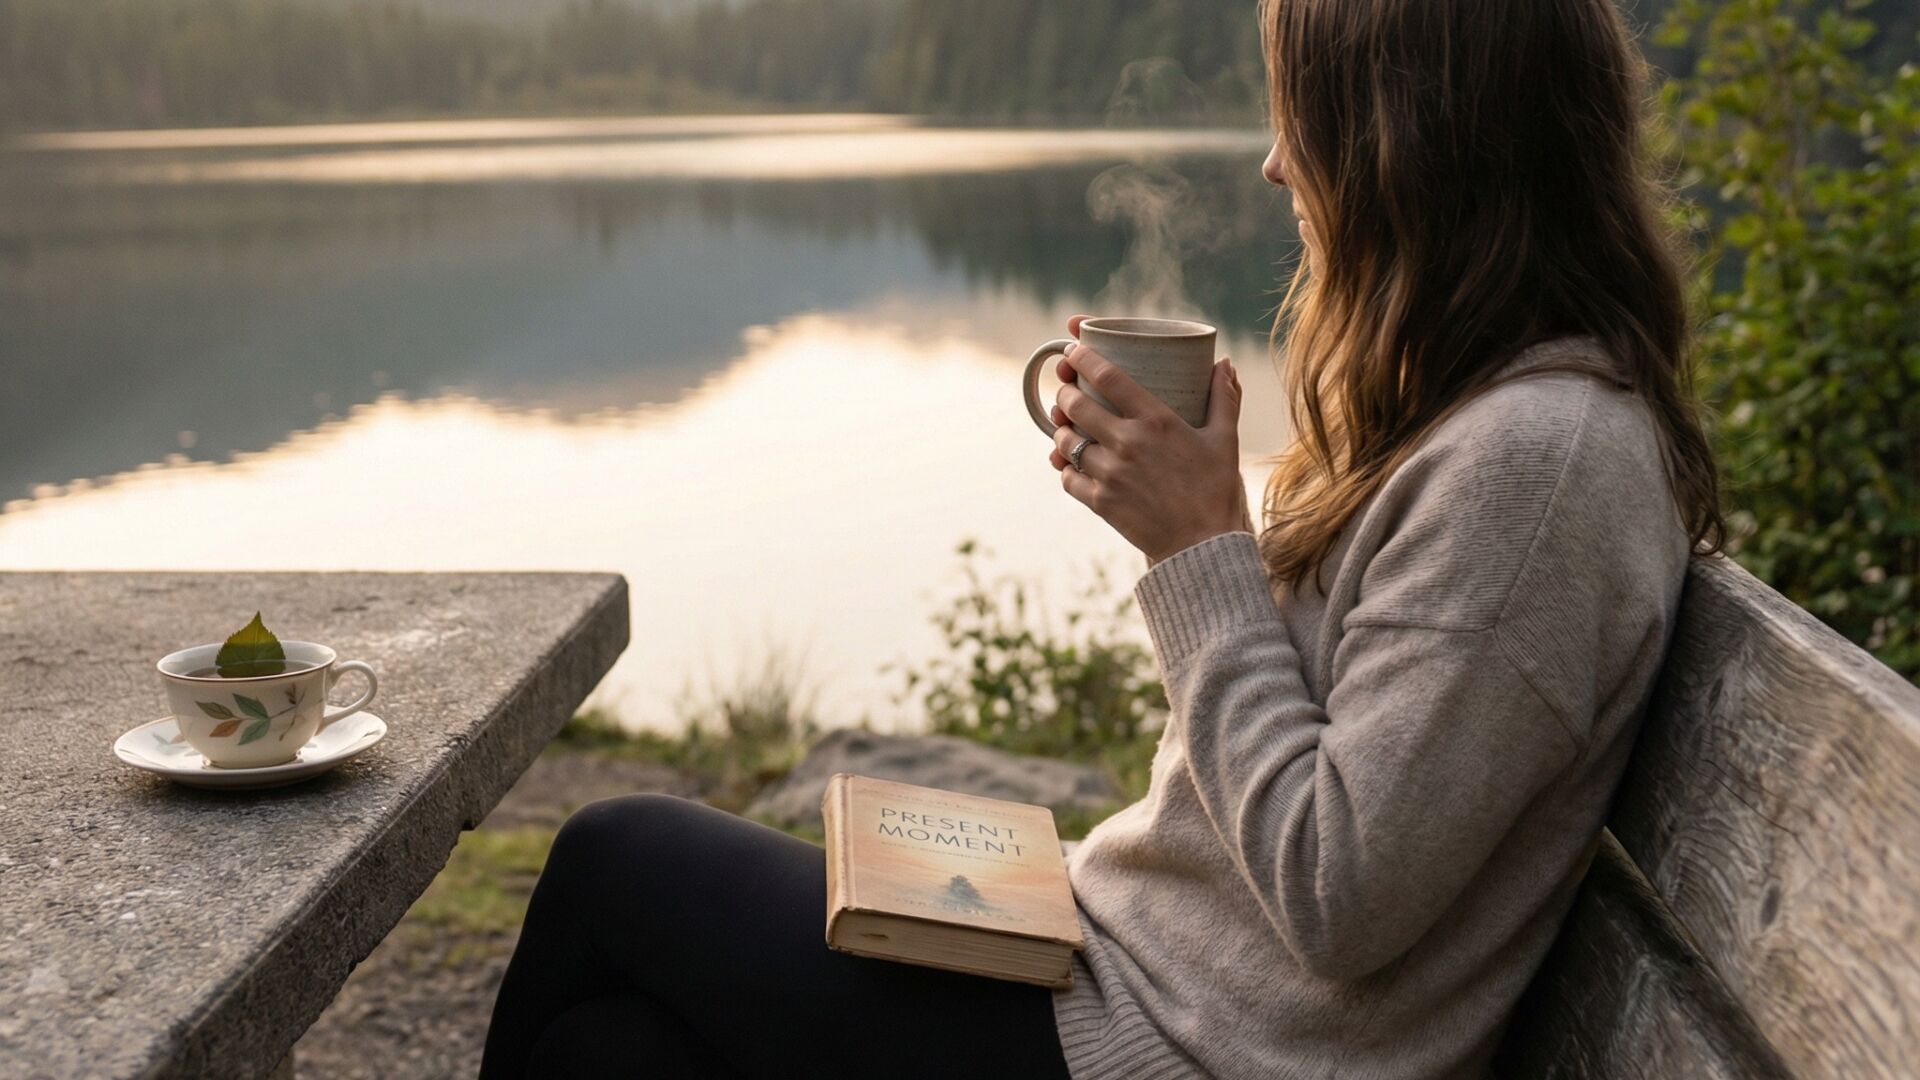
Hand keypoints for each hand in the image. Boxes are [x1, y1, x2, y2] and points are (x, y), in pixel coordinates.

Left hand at [1047, 315, 1252, 564]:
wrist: (1203, 547)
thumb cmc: (1216, 490)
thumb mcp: (1224, 440)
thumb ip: (1224, 399)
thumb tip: (1224, 364)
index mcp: (1156, 421)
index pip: (1108, 376)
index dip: (1083, 358)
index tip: (1072, 348)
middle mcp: (1128, 443)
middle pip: (1075, 405)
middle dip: (1064, 392)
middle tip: (1066, 390)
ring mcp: (1110, 473)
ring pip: (1066, 441)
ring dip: (1062, 430)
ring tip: (1068, 427)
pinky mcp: (1100, 502)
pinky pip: (1067, 477)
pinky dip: (1064, 467)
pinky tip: (1071, 462)